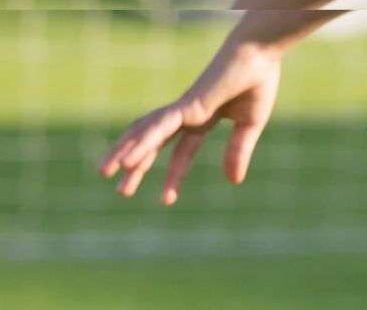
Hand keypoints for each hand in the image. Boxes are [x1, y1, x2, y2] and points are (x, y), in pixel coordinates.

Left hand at [99, 40, 281, 205]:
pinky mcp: (187, 105)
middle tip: (121, 191)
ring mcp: (184, 108)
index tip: (167, 200)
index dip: (175, 175)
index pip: (183, 151)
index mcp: (202, 116)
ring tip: (106, 173)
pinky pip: (160, 129)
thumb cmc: (257, 79)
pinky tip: (127, 161)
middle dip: (137, 165)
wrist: (260, 52)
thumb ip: (238, 152)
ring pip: (146, 134)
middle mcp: (187, 113)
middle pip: (153, 142)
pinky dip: (142, 144)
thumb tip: (233, 182)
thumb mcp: (249, 125)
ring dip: (126, 154)